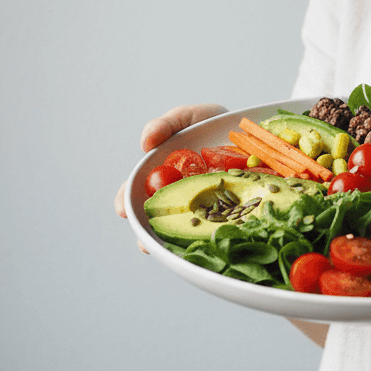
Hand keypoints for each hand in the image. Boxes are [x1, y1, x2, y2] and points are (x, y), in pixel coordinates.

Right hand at [114, 103, 227, 251]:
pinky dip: (216, 237)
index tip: (122, 209)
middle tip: (144, 242)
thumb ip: (165, 126)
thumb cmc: (210, 124)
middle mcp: (180, 196)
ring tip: (172, 252)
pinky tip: (214, 244)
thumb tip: (146, 142)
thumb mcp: (186, 118)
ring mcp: (205, 208)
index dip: (126, 201)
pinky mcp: (230, 215)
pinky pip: (221, 229)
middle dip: (149, 231)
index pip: (137, 192)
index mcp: (163, 176)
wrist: (249, 130)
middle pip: (158, 218)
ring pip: (187, 231)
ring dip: (177, 242)